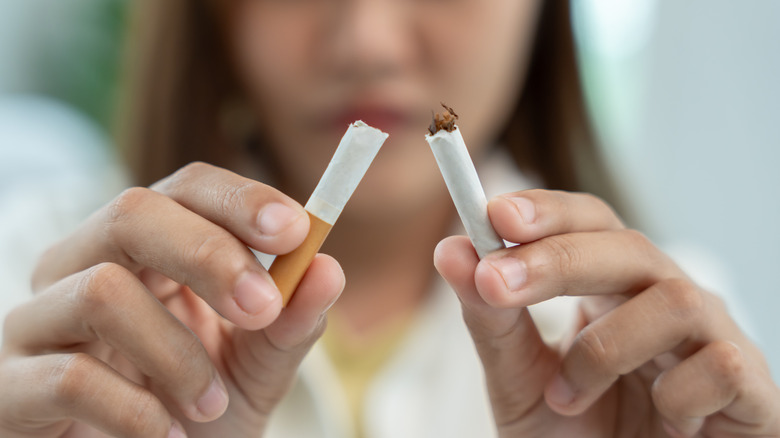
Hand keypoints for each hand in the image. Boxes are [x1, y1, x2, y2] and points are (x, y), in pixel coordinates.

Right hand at [0, 162, 343, 437]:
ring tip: (210, 404)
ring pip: (101, 291)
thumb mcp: (256, 366)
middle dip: (208, 255)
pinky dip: (133, 408)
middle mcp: (85, 266)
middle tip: (262, 309)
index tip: (295, 230)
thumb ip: (290, 322)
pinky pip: (68, 375)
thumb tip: (328, 269)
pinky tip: (164, 434)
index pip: (185, 189)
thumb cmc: (198, 411)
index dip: (238, 199)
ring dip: (175, 352)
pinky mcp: (12, 384)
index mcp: (148, 250)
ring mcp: (39, 321)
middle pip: (133, 213)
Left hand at [434, 189, 779, 436]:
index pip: (587, 222)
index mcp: (610, 286)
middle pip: (627, 247)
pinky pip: (718, 366)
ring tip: (567, 398)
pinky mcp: (748, 385)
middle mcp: (663, 297)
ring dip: (603, 350)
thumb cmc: (580, 433)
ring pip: (673, 300)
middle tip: (496, 281)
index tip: (494, 213)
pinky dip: (674, 395)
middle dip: (557, 260)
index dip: (547, 211)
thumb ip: (490, 320)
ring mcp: (710, 336)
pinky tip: (659, 421)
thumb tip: (450, 250)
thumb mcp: (519, 380)